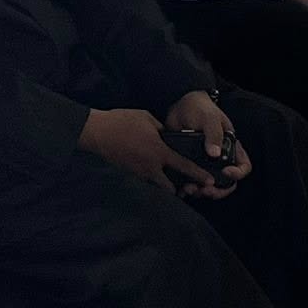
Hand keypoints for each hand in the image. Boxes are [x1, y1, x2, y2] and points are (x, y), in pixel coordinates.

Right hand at [79, 98, 244, 197]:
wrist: (96, 132)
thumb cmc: (123, 121)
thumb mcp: (148, 119)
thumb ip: (162, 129)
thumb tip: (168, 136)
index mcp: (159, 152)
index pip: (184, 166)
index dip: (199, 174)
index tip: (210, 180)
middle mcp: (150, 167)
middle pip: (170, 187)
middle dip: (180, 189)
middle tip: (188, 187)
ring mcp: (137, 172)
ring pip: (156, 185)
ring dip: (165, 186)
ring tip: (173, 183)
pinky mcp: (128, 173)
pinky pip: (145, 181)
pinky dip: (152, 180)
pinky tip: (154, 174)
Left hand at [163, 89, 251, 197]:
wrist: (179, 106)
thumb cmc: (200, 108)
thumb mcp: (209, 118)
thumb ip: (214, 135)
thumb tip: (215, 154)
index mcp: (230, 148)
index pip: (243, 167)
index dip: (237, 174)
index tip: (226, 172)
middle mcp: (219, 159)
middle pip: (226, 183)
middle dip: (217, 191)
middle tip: (205, 190)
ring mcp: (204, 163)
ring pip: (208, 185)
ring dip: (201, 191)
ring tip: (189, 189)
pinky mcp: (189, 165)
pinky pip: (191, 181)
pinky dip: (187, 188)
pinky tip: (180, 189)